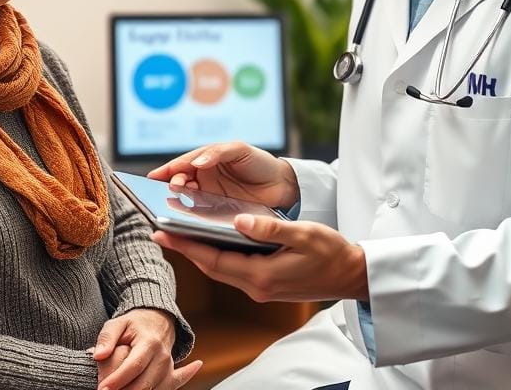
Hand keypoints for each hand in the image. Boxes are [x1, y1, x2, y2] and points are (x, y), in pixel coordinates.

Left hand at [92, 308, 201, 389]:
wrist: (159, 322)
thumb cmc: (134, 325)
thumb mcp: (118, 323)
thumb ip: (107, 337)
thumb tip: (98, 355)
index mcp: (150, 342)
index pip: (134, 365)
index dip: (118, 380)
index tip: (102, 388)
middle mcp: (162, 357)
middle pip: (144, 383)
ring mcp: (168, 368)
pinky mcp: (169, 377)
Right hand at [147, 142, 298, 209]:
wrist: (283, 186)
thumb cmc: (260, 163)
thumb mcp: (239, 150)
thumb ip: (217, 152)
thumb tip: (196, 161)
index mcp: (206, 159)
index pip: (182, 163)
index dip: (168, 169)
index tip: (154, 176)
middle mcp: (204, 178)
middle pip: (180, 182)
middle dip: (171, 185)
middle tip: (169, 190)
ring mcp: (209, 196)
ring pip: (186, 199)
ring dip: (178, 201)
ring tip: (172, 204)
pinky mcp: (217, 213)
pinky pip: (199, 214)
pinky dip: (190, 215)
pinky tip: (186, 218)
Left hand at [153, 214, 368, 302]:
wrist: (351, 276)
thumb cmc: (332, 252)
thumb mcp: (304, 234)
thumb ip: (269, 229)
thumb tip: (238, 221)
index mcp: (262, 275)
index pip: (213, 260)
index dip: (186, 246)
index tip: (162, 233)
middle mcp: (257, 287)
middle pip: (211, 267)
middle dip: (184, 249)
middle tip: (159, 231)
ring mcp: (261, 289)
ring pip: (220, 270)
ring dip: (199, 253)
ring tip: (178, 233)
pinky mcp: (266, 285)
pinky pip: (233, 270)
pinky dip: (217, 256)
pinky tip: (209, 242)